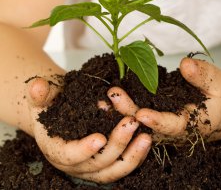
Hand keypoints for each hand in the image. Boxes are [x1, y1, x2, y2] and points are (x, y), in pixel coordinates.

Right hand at [27, 77, 150, 182]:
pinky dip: (136, 156)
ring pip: (113, 170)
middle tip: (131, 124)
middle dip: (116, 144)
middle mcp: (74, 164)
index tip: (100, 138)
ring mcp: (91, 168)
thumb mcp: (43, 97)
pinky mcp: (105, 165)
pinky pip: (122, 166)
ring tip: (146, 136)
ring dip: (131, 155)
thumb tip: (38, 86)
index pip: (69, 155)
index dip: (84, 149)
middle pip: (97, 163)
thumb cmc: (51, 105)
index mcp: (56, 150)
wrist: (59, 113)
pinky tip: (147, 140)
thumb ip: (40, 93)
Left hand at [108, 57, 220, 141]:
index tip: (141, 114)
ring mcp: (156, 122)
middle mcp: (167, 128)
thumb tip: (185, 65)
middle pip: (145, 125)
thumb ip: (201, 76)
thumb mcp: (215, 83)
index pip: (170, 126)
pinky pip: (132, 111)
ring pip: (134, 120)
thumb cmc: (216, 94)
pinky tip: (104, 95)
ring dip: (117, 110)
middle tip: (113, 95)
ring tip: (101, 98)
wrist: (213, 105)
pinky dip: (118, 104)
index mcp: (187, 125)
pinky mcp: (149, 113)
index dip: (156, 121)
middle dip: (128, 111)